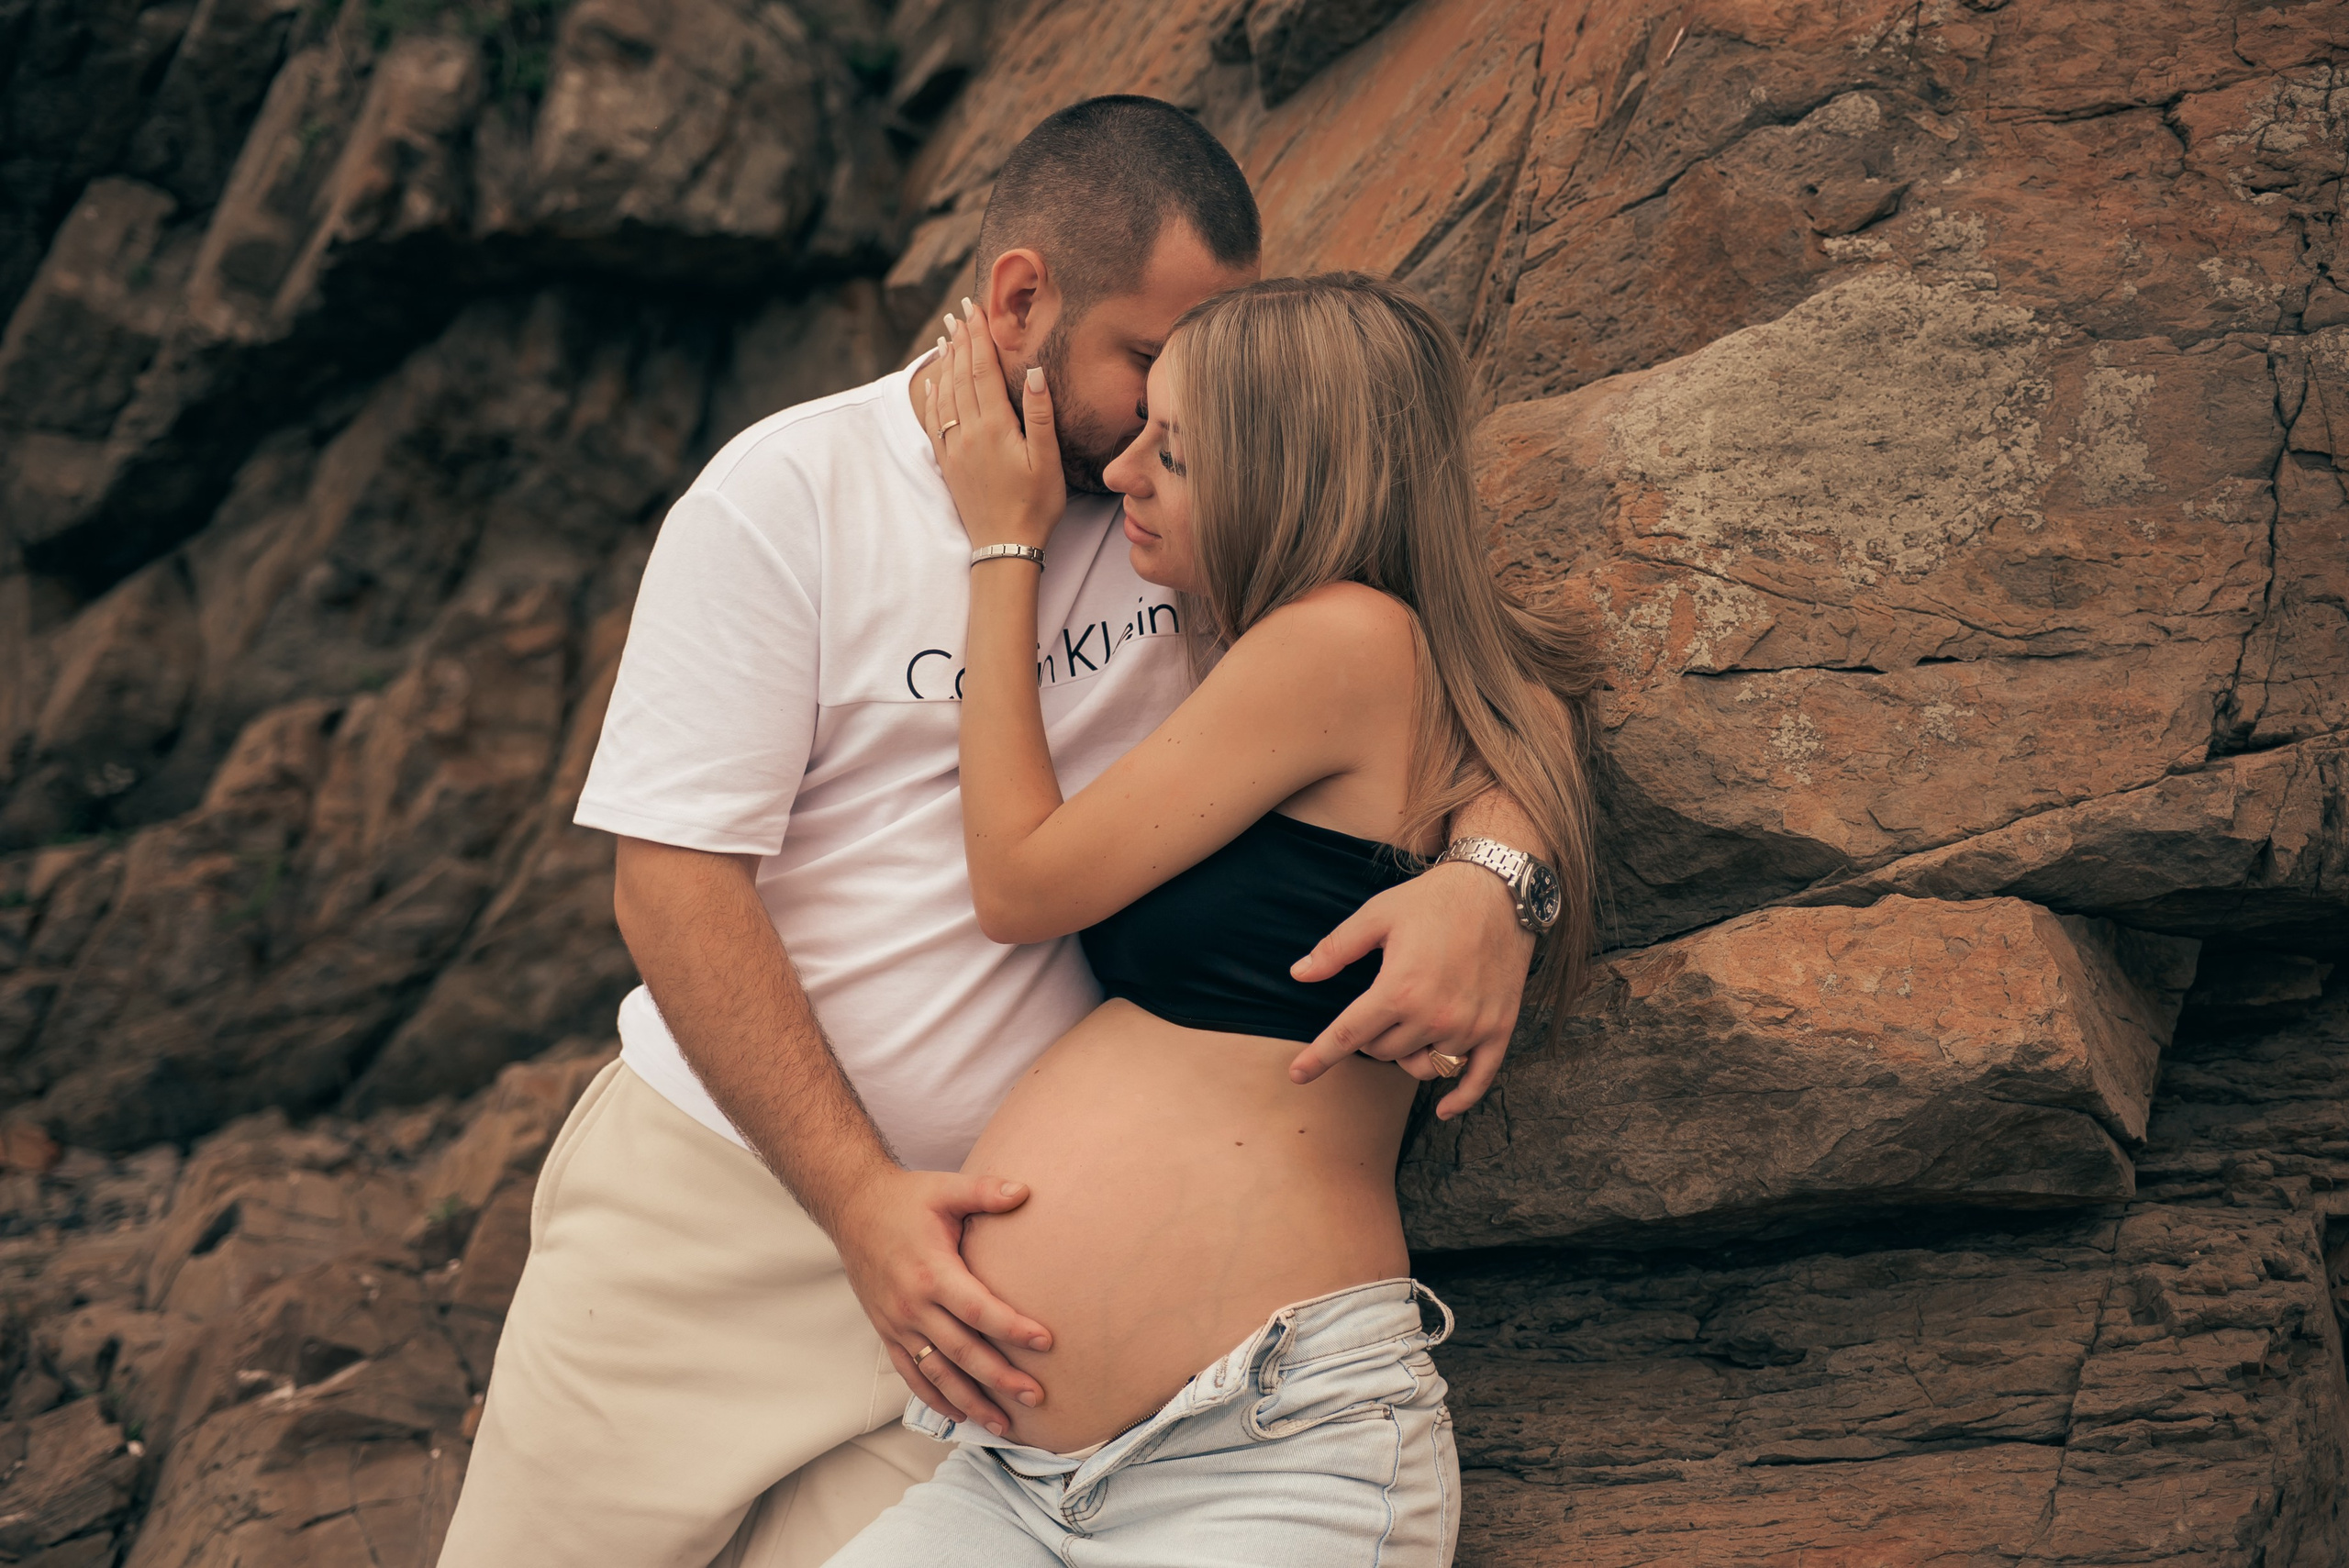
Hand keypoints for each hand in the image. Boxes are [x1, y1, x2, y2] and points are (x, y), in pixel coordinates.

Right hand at [830, 1168, 1053, 1435]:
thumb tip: (1025, 1192)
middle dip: (1000, 1378)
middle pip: (962, 1352)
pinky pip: (911, 1374)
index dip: (1013, 1328)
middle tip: (1036, 1396)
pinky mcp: (887, 1332)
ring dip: (971, 1402)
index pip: (978, 1310)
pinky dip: (935, 1398)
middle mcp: (913, 1306)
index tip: (1046, 1342)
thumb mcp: (945, 1189)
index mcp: (932, 1273)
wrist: (852, 1208)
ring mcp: (897, 1324)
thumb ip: (985, 1191)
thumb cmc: (905, 1199)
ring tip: (1004, 1425)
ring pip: (937, 1374)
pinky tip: (960, 1415)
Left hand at [920, 298, 1065, 551]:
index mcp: (995, 427)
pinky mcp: (947, 461)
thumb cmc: (1035, 506)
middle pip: (961, 375)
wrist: (1004, 547)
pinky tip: (935, 380)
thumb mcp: (1049, 462)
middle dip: (961, 340)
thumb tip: (1036, 371)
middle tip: (960, 311)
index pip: (983, 370)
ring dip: (946, 361)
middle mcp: (969, 432)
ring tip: (947, 335)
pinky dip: (934, 394)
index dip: (979, 337)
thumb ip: (1041, 415)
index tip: (976, 309)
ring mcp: (954, 446)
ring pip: (945, 393)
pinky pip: (934, 419)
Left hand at [1287, 862, 1532, 1118]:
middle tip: (1379, 1008)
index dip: (1319, 1057)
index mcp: (1399, 989)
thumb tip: (1298, 974)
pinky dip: (1460, 1098)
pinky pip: (1478, 1077)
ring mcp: (1469, 1026)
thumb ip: (1335, 949)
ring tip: (1409, 1028)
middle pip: (1385, 1052)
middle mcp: (1434, 1015)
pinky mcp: (1499, 1028)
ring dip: (1408, 1056)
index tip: (1298, 1075)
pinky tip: (1445, 1110)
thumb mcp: (1376, 915)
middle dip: (1372, 1038)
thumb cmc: (1432, 899)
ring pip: (1423, 1066)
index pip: (1349, 1035)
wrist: (1499, 888)